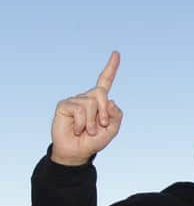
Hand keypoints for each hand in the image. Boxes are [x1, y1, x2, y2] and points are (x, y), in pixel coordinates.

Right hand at [51, 51, 123, 165]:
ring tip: (86, 131)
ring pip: (91, 103)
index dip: (111, 68)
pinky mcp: (64, 105)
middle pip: (101, 93)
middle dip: (104, 111)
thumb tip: (110, 100)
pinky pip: (79, 110)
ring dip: (92, 122)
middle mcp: (87, 98)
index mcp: (99, 102)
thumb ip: (116, 116)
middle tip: (101, 126)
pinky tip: (77, 129)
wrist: (77, 152)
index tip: (116, 53)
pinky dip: (81, 123)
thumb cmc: (93, 141)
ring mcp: (74, 100)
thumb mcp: (112, 130)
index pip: (105, 81)